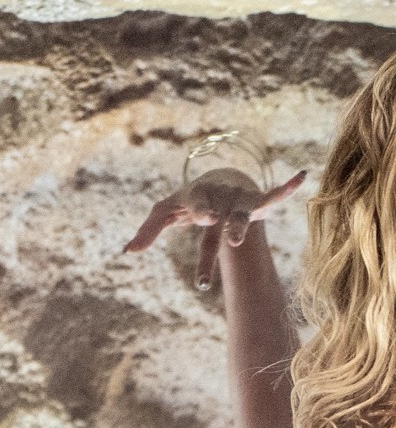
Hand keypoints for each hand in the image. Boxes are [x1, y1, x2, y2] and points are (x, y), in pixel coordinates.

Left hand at [123, 168, 305, 289]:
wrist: (216, 180)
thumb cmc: (188, 201)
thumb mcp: (166, 212)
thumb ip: (148, 229)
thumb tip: (126, 252)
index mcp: (197, 198)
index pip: (199, 207)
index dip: (202, 211)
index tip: (206, 217)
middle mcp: (220, 198)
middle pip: (226, 217)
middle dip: (230, 226)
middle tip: (231, 240)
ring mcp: (240, 200)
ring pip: (246, 214)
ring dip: (249, 224)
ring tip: (246, 238)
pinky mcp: (258, 201)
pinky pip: (275, 195)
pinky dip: (287, 187)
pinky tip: (301, 176)